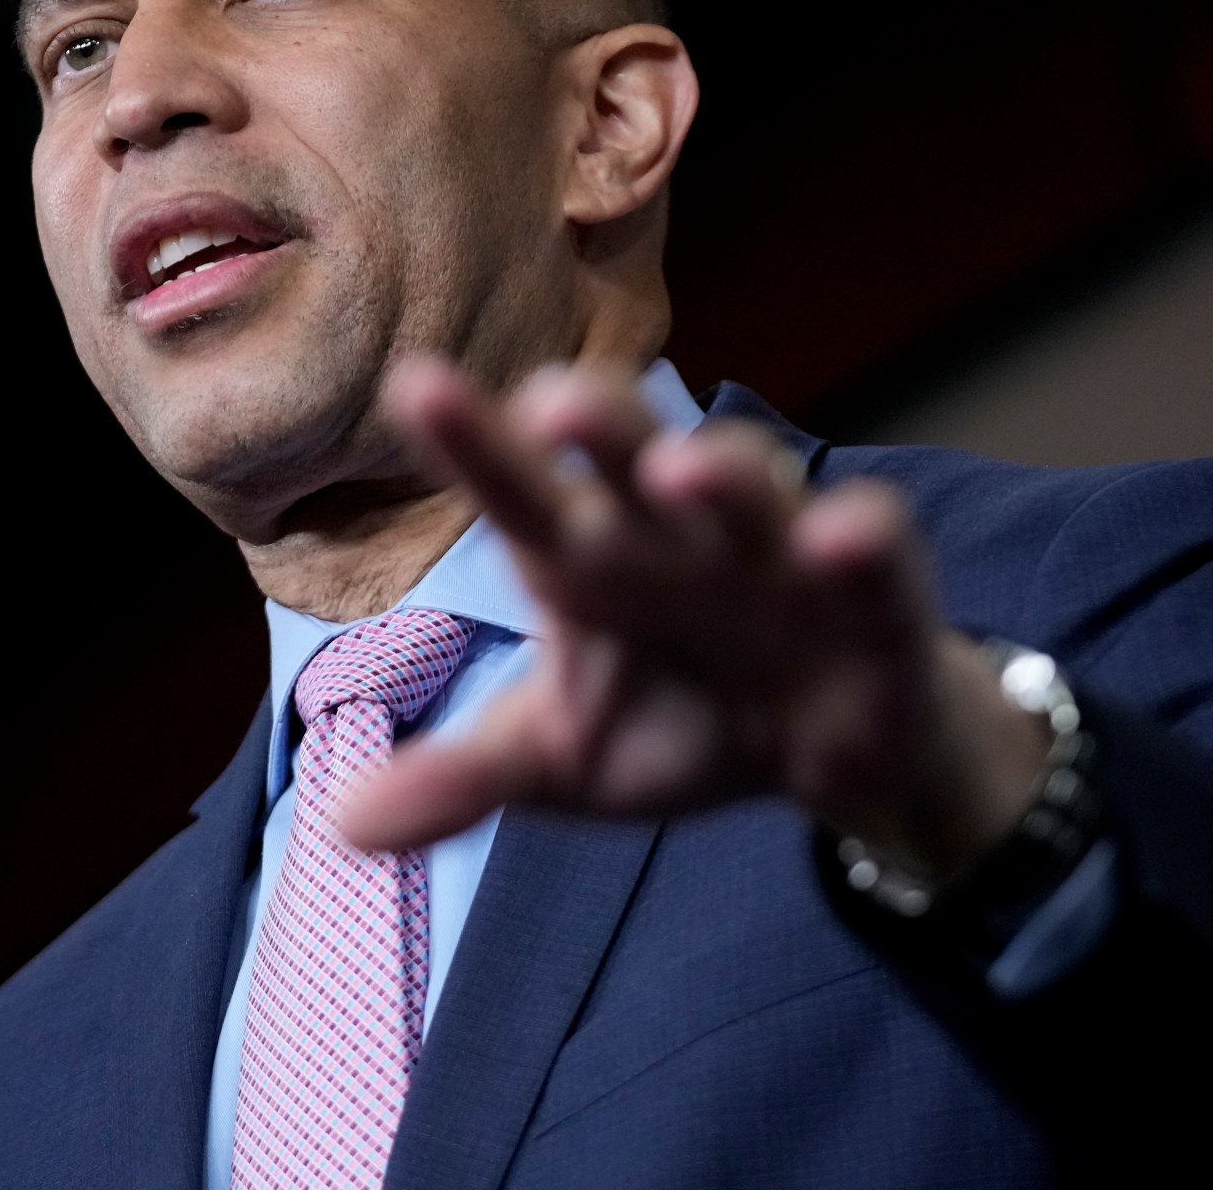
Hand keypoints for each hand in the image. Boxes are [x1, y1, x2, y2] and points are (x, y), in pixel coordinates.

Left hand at [341, 358, 1049, 876]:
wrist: (826, 754)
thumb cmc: (679, 721)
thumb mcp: (563, 761)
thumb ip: (465, 778)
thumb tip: (340, 825)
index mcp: (587, 557)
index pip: (519, 493)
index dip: (471, 443)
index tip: (415, 387)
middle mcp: (672, 528)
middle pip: (629, 449)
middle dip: (596, 419)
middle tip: (549, 404)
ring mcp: (771, 545)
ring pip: (746, 477)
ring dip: (719, 468)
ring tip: (679, 469)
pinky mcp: (870, 582)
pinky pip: (872, 539)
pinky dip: (856, 534)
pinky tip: (832, 541)